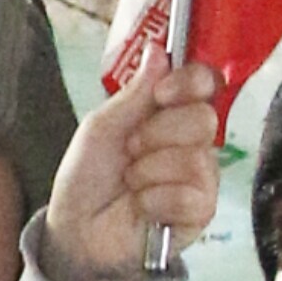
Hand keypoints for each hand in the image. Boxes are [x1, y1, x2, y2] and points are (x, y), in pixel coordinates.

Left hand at [40, 54, 220, 280]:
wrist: (76, 230)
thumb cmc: (88, 176)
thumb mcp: (101, 128)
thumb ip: (133, 93)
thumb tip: (158, 50)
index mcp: (171, 112)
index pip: (205, 83)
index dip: (189, 83)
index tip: (160, 95)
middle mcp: (193, 141)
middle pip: (204, 119)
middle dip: (157, 135)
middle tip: (130, 151)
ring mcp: (201, 177)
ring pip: (195, 159)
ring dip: (150, 171)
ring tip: (131, 183)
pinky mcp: (201, 213)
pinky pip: (191, 196)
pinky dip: (155, 201)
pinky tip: (142, 208)